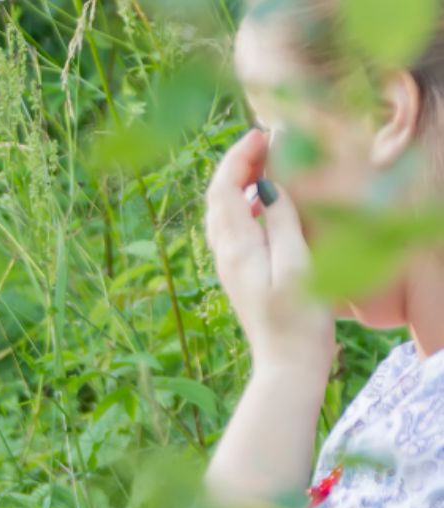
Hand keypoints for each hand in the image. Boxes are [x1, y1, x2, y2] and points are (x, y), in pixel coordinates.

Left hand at [204, 129, 336, 375]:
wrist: (287, 364)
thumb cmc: (298, 317)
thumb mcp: (296, 264)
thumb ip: (281, 222)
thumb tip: (265, 186)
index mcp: (236, 247)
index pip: (224, 188)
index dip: (238, 157)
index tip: (260, 133)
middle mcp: (225, 253)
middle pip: (219, 197)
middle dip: (237, 164)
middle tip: (265, 142)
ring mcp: (230, 265)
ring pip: (223, 212)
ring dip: (239, 183)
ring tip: (266, 164)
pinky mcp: (241, 275)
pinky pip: (233, 229)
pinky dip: (244, 206)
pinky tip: (263, 205)